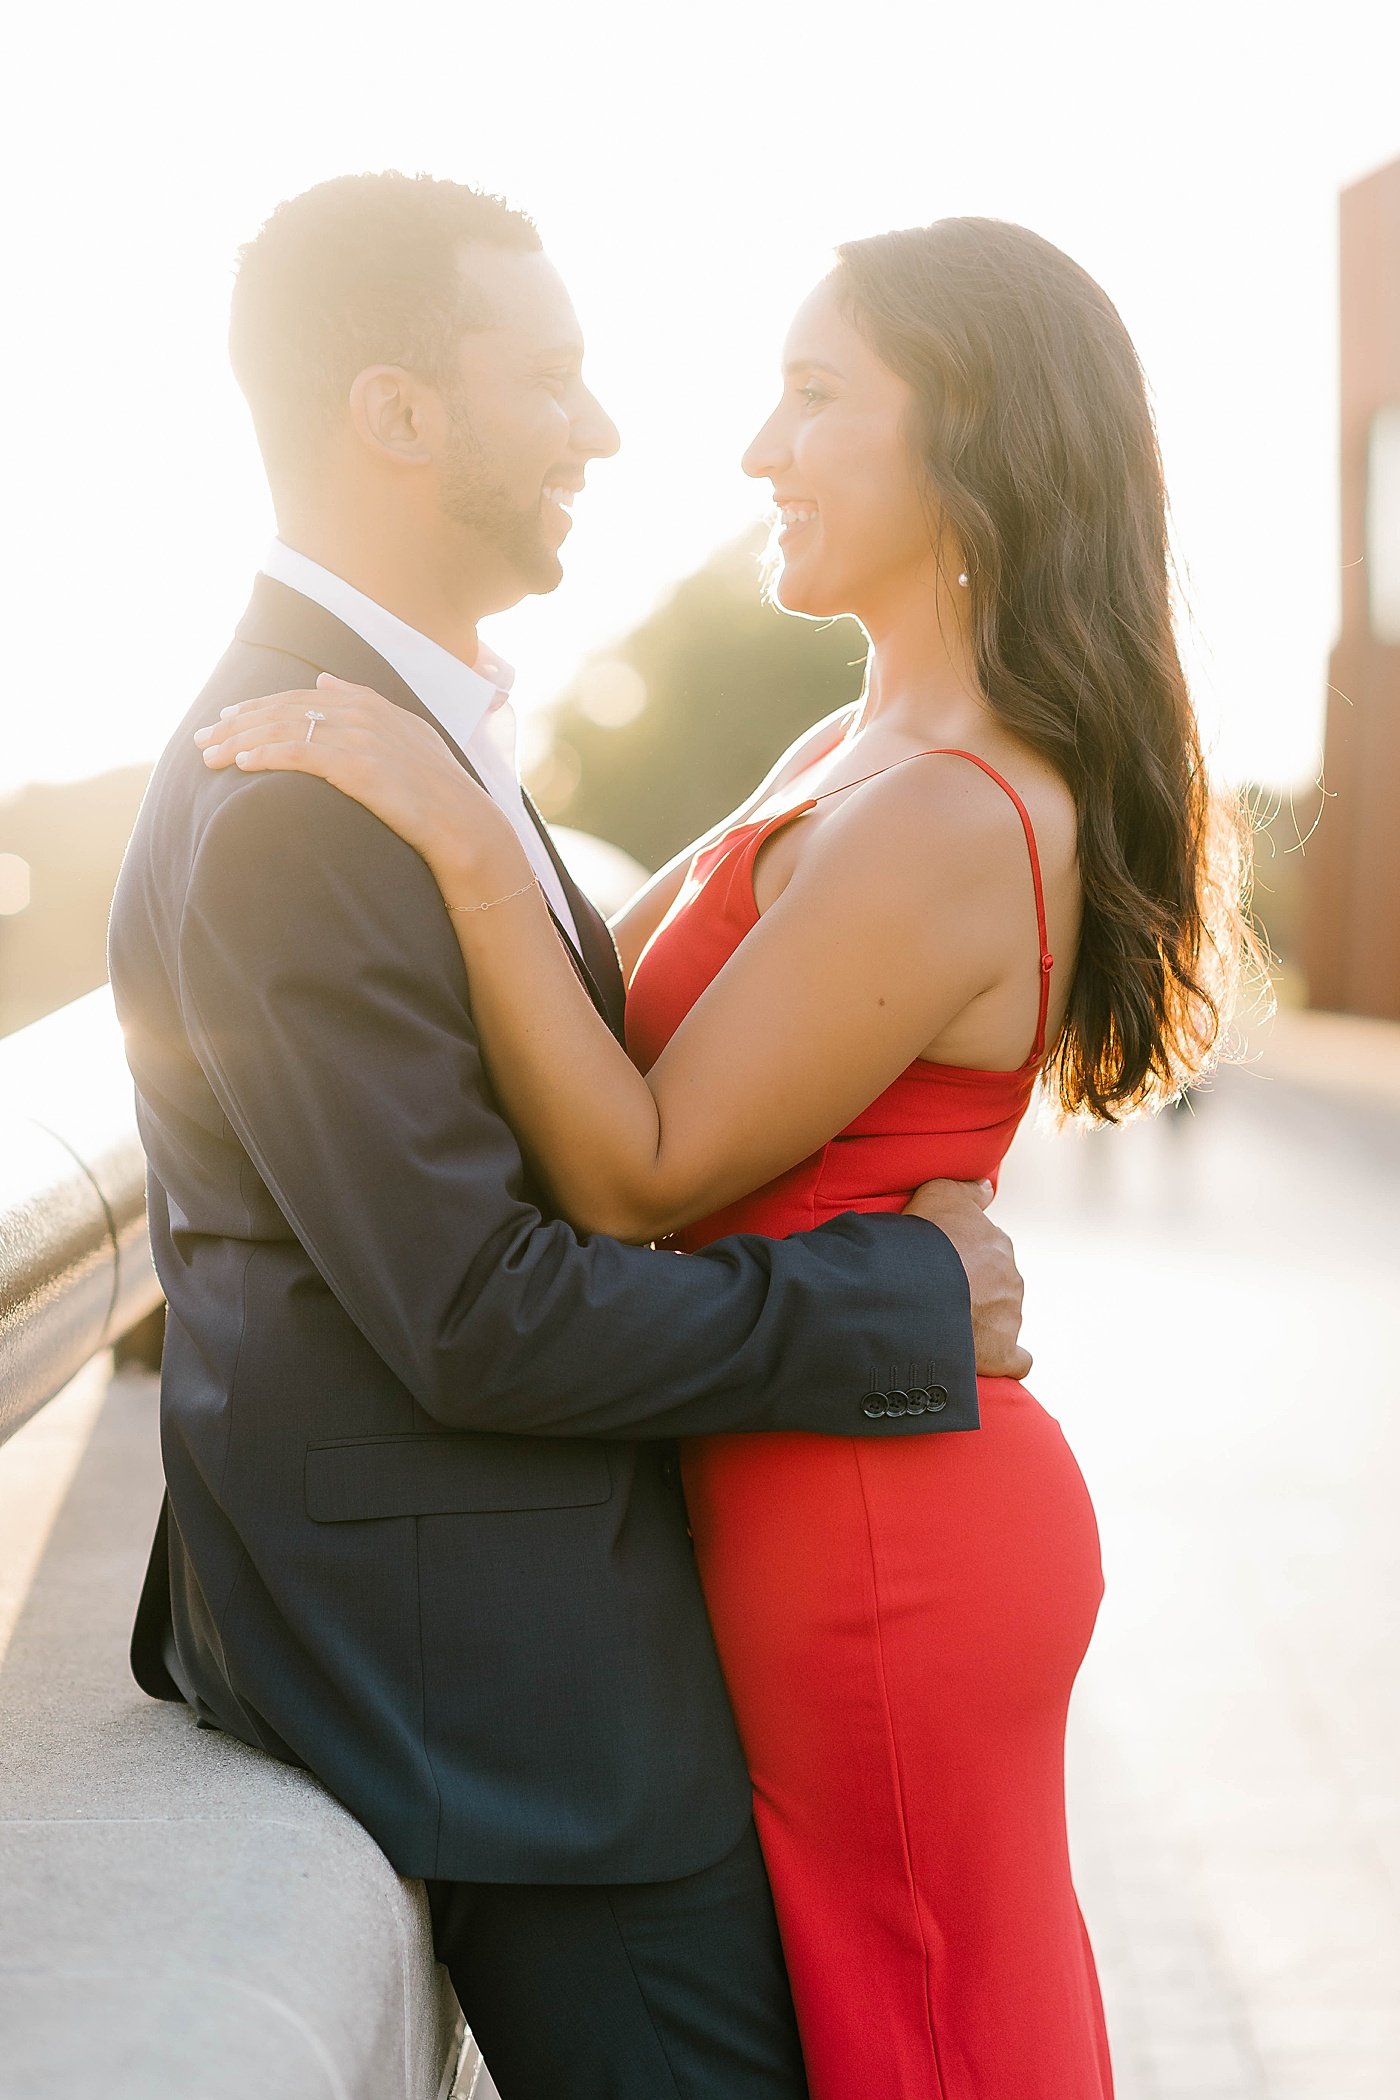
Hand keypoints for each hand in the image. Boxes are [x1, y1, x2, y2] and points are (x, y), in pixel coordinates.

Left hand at [194, 676, 526, 898]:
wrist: (464, 824)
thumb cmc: (436, 790)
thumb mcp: (405, 734)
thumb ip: (363, 702)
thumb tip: (324, 678)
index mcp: (370, 703)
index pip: (300, 697)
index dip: (260, 707)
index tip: (228, 720)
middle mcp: (362, 713)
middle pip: (284, 710)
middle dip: (238, 724)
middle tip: (203, 739)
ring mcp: (359, 737)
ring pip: (284, 729)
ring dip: (241, 741)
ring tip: (210, 755)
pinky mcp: (356, 766)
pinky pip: (299, 753)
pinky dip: (266, 755)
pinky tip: (242, 764)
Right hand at [903, 1178, 1030, 1380]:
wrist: (914, 1285)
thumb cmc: (923, 1237)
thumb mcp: (941, 1193)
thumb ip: (968, 1191)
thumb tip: (988, 1188)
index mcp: (997, 1245)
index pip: (986, 1251)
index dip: (961, 1259)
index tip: (939, 1266)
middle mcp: (1010, 1278)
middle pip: (996, 1286)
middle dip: (975, 1291)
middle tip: (938, 1297)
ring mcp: (1010, 1317)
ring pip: (1002, 1319)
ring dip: (982, 1324)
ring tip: (947, 1329)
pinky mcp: (1002, 1352)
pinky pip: (1015, 1360)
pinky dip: (1006, 1361)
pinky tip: (990, 1361)